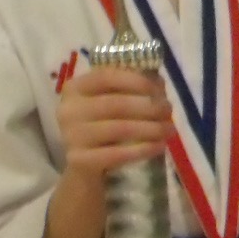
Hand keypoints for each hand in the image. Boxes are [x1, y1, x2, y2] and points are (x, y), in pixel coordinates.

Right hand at [55, 65, 169, 176]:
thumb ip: (132, 84)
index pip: (107, 77)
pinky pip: (117, 154)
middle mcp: (68, 110)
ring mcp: (71, 136)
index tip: (161, 89)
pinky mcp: (79, 160)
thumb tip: (158, 81)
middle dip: (150, 107)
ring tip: (169, 128)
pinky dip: (143, 149)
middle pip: (117, 104)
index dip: (137, 81)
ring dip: (152, 129)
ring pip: (120, 129)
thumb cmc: (104, 121)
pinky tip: (159, 146)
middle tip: (169, 110)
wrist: (85, 160)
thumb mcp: (112, 98)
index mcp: (75, 87)